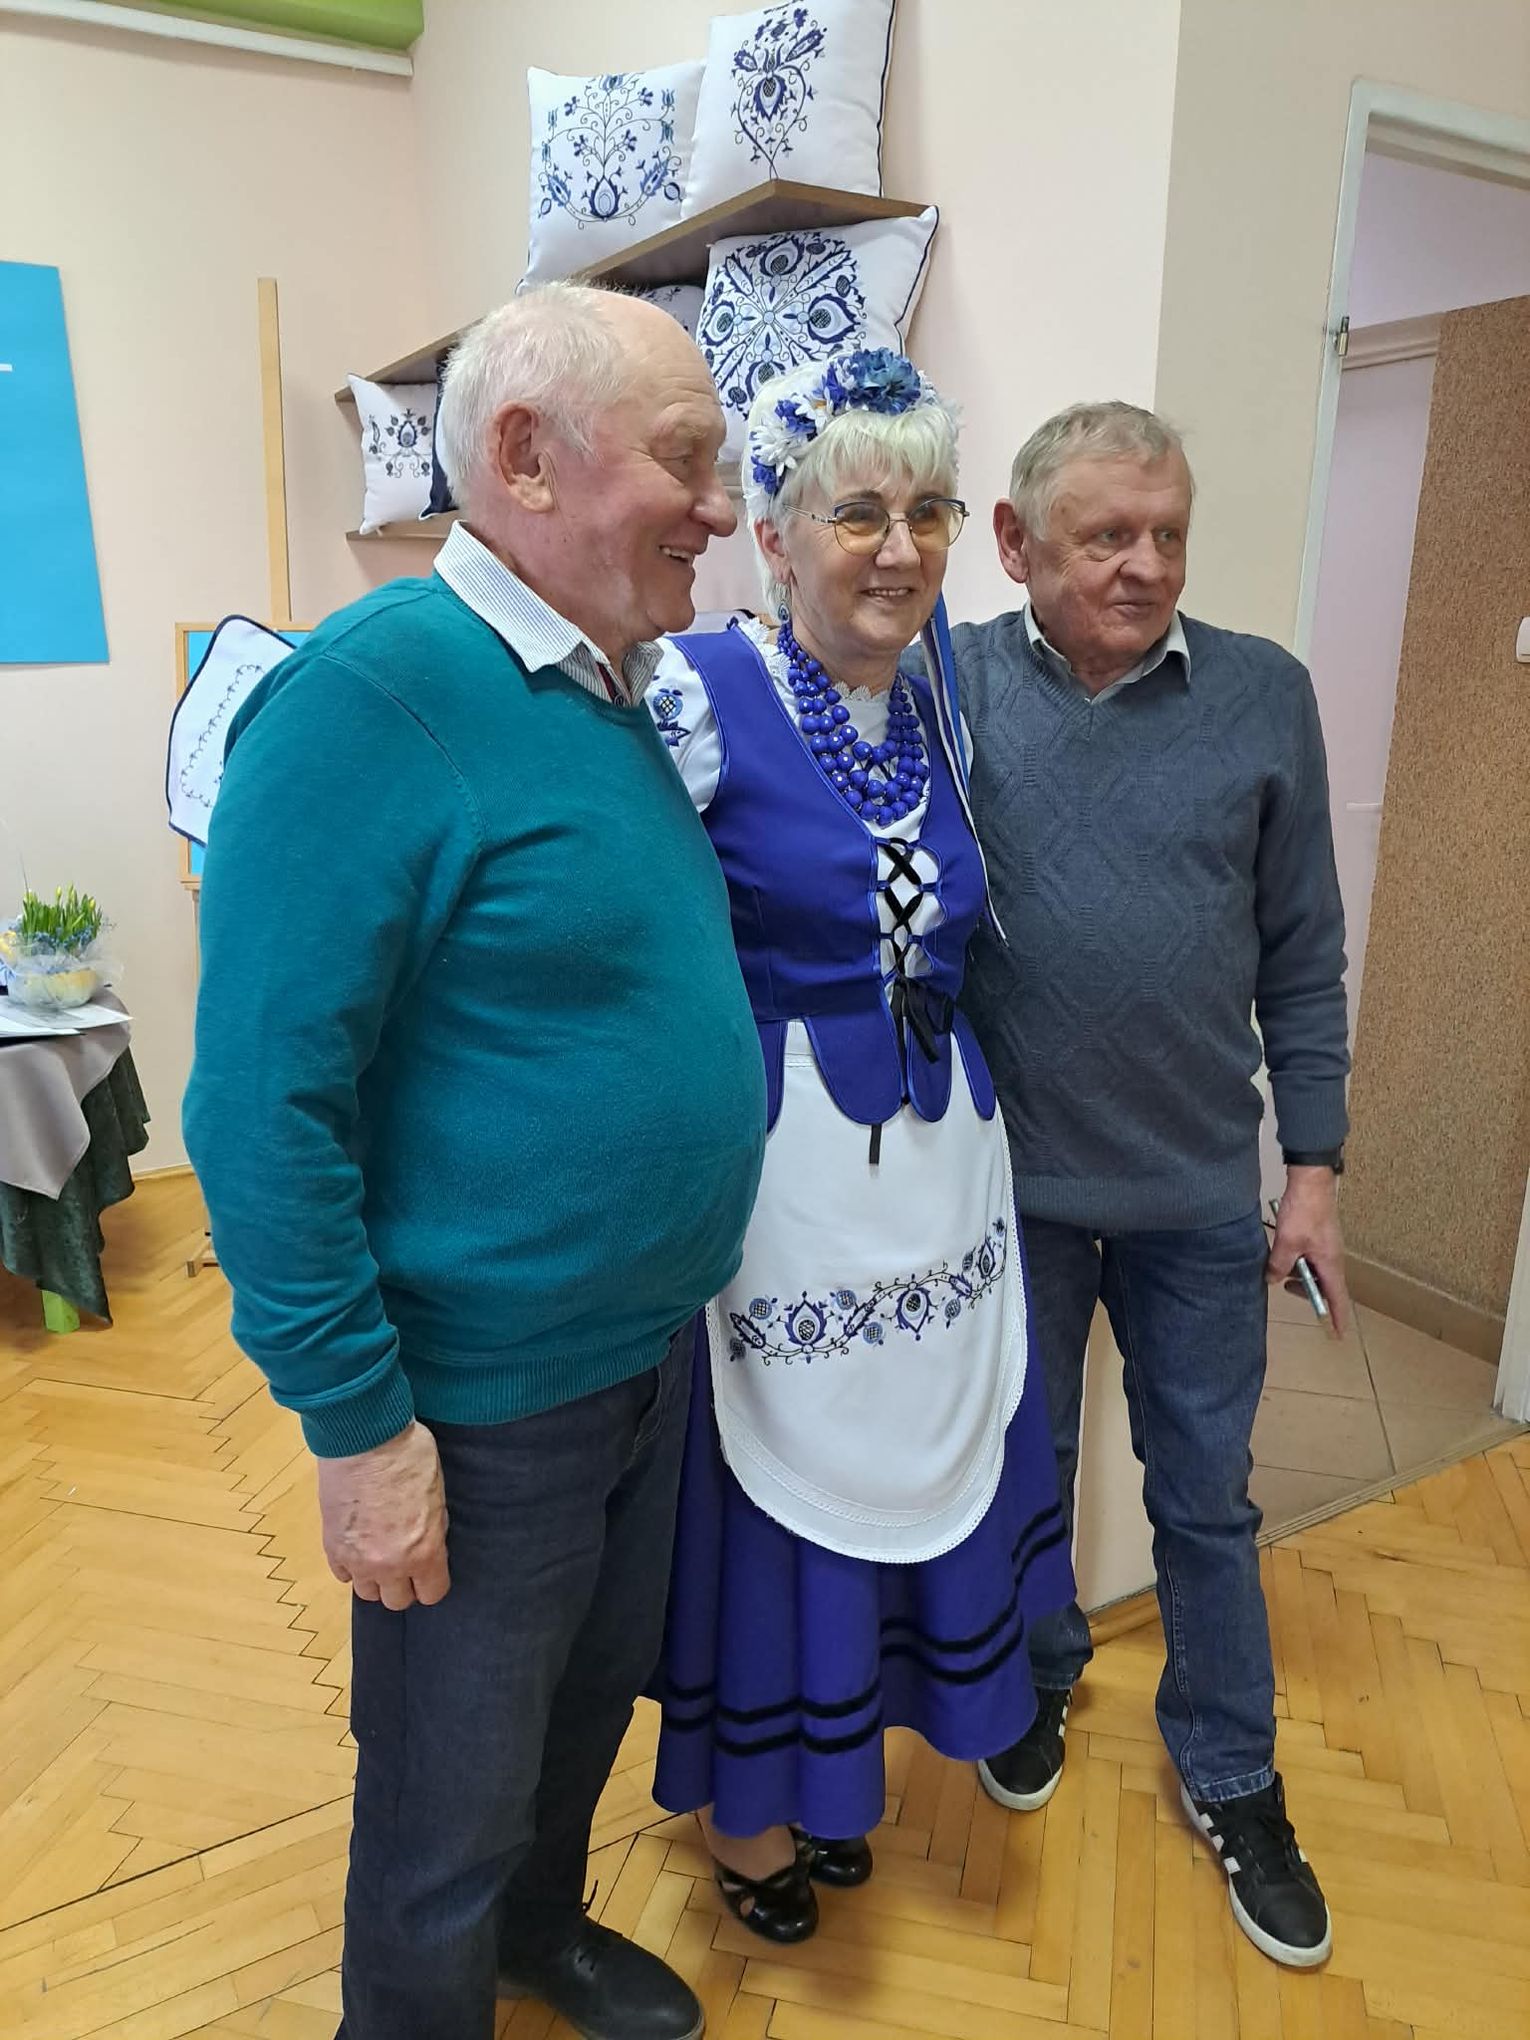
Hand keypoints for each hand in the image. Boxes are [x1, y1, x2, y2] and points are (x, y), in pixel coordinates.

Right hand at [316, 1420, 449, 1610]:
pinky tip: (358, 1544)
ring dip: (375, 1578)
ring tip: (378, 1552)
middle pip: (397, 1601)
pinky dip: (351, 1565)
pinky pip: (342, 1575)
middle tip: (404, 1559)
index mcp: (424, 1552)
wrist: (365, 1437)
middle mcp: (389, 1565)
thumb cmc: (410, 1456)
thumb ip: (433, 1532)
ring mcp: (357, 1559)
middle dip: (404, 1583)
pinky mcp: (331, 1546)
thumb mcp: (438, 1497)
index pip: (432, 1593)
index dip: (432, 1581)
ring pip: (368, 1592)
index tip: (430, 1569)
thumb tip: (428, 1545)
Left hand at [1268, 1165, 1350, 1339]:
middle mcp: (1333, 1257)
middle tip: (1288, 1288)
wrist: (1311, 1181)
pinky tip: (1285, 1255)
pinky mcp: (1320, 1237)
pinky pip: (1313, 1258)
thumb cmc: (1304, 1211)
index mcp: (1330, 1263)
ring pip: (1318, 1271)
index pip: (1337, 1297)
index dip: (1337, 1317)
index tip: (1338, 1334)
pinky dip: (1301, 1262)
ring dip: (1302, 1275)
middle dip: (1310, 1292)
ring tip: (1282, 1270)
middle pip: (1326, 1286)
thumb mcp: (1287, 1242)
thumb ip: (1279, 1264)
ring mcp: (1328, 1246)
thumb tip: (1272, 1279)